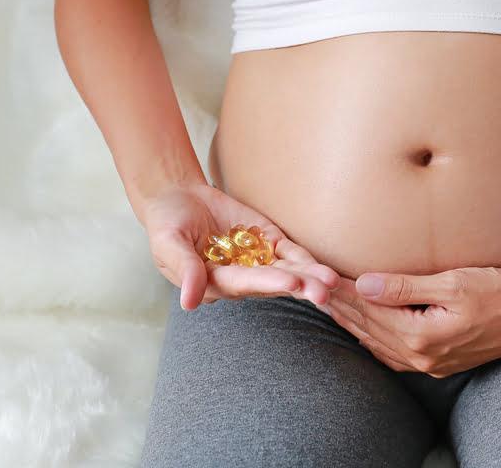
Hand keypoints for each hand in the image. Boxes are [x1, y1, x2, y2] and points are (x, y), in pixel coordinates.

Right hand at [140, 181, 339, 310]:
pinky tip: (327, 270)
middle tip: (324, 292)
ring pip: (287, 271)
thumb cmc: (167, 223)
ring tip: (332, 282)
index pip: (244, 283)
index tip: (291, 282)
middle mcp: (241, 277)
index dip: (268, 282)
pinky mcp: (268, 242)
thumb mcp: (168, 243)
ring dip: (310, 277)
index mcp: (215, 282)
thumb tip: (189, 303)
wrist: (179, 197)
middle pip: (273, 283)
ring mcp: (257, 261)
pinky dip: (308, 260)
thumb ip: (184, 269)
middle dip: (299, 287)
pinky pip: (291, 253)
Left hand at [317, 266, 500, 377]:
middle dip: (334, 304)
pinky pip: (390, 349)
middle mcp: (419, 355)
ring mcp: (428, 362)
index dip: (337, 288)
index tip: (312, 270)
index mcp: (420, 336)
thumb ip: (407, 286)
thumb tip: (364, 283)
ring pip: (374, 340)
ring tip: (322, 299)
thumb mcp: (455, 282)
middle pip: (364, 327)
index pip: (366, 308)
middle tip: (305, 281)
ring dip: (348, 319)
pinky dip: (369, 333)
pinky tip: (360, 323)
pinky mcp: (437, 360)